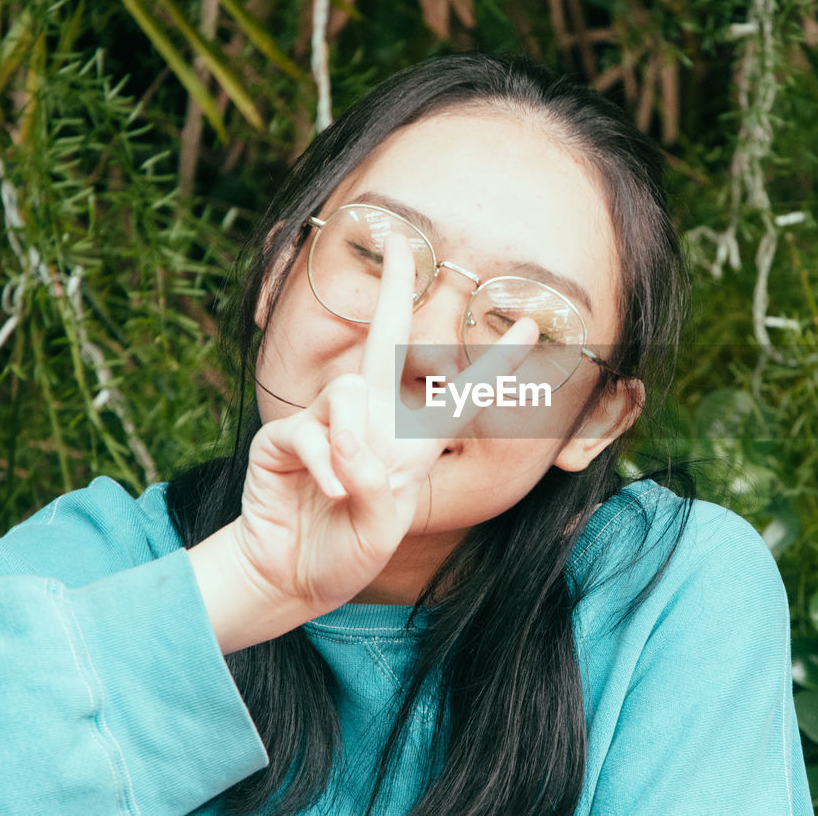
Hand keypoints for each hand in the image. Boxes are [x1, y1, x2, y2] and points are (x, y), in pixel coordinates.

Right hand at [189, 234, 536, 652]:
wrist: (292, 576)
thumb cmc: (347, 550)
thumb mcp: (382, 524)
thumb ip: (378, 486)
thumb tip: (350, 445)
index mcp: (410, 441)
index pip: (460, 392)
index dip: (497, 361)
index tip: (532, 328)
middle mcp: (371, 420)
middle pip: (387, 339)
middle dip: (397, 289)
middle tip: (404, 241)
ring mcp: (325, 423)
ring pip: (350, 391)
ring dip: (354, 442)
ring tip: (349, 487)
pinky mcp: (285, 437)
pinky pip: (310, 432)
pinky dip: (322, 465)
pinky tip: (327, 493)